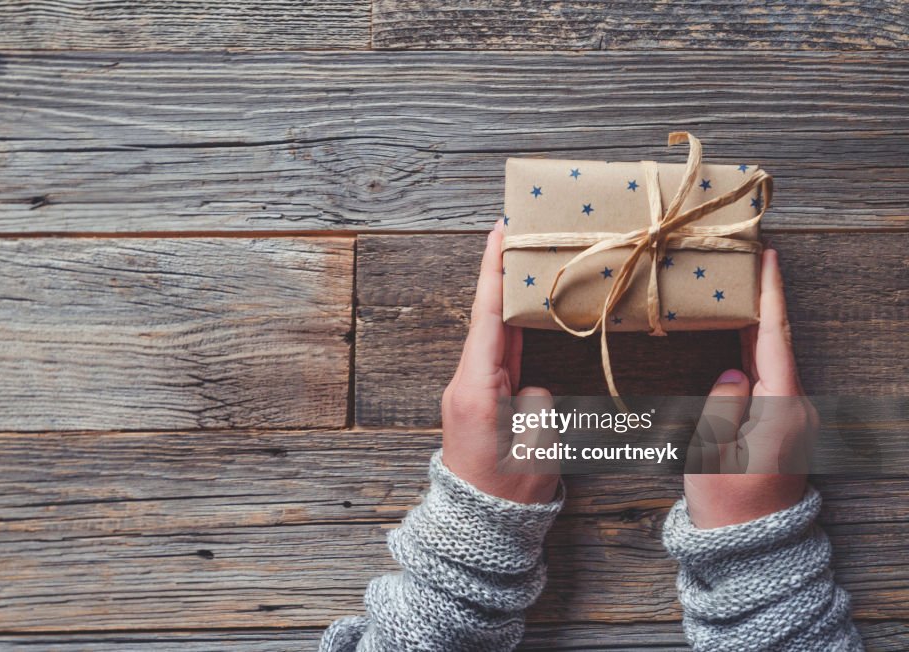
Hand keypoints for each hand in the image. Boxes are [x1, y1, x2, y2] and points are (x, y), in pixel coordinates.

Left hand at [441, 219, 559, 503]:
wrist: (478, 524)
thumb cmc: (506, 492)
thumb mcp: (533, 449)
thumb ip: (535, 404)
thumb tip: (532, 385)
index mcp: (475, 388)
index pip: (488, 317)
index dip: (495, 272)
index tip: (500, 232)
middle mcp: (467, 381)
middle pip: (488, 316)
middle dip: (503, 275)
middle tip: (520, 233)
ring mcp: (472, 388)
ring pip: (495, 333)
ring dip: (509, 300)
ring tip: (528, 264)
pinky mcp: (482, 397)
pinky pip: (501, 353)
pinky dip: (513, 329)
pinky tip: (528, 313)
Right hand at [684, 248, 815, 527]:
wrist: (748, 547)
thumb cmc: (726, 504)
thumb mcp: (712, 453)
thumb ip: (724, 404)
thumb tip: (733, 372)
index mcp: (781, 410)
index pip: (774, 339)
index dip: (770, 296)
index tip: (767, 258)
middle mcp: (795, 408)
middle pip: (776, 343)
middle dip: (762, 302)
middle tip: (745, 262)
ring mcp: (791, 418)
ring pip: (770, 359)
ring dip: (754, 325)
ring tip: (737, 290)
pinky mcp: (780, 426)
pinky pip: (766, 377)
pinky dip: (752, 351)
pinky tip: (738, 335)